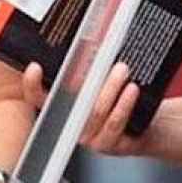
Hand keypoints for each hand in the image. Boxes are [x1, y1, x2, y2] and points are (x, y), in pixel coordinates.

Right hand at [23, 62, 143, 155]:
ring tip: (122, 69)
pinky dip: (123, 104)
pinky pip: (114, 123)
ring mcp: (89, 136)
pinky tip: (131, 90)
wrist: (150, 127)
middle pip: (68, 102)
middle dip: (81, 77)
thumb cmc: (124, 98)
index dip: (31, 85)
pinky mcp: (108, 144)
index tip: (35, 68)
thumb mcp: (101, 82)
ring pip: (95, 111)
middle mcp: (71, 123)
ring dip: (109, 87)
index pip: (38, 97)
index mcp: (64, 106)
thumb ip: (90, 68)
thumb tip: (90, 38)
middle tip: (97, 57)